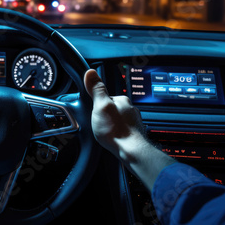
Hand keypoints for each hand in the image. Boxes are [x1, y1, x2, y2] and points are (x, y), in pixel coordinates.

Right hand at [83, 69, 174, 190]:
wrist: (131, 152)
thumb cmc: (117, 131)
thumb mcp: (101, 106)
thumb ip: (96, 90)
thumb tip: (90, 72)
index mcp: (122, 100)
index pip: (106, 96)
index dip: (97, 103)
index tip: (93, 111)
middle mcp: (130, 109)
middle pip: (112, 108)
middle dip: (105, 114)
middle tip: (98, 123)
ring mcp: (133, 121)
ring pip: (118, 119)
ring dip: (111, 124)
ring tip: (105, 132)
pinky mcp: (134, 133)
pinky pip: (122, 129)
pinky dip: (116, 132)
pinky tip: (112, 138)